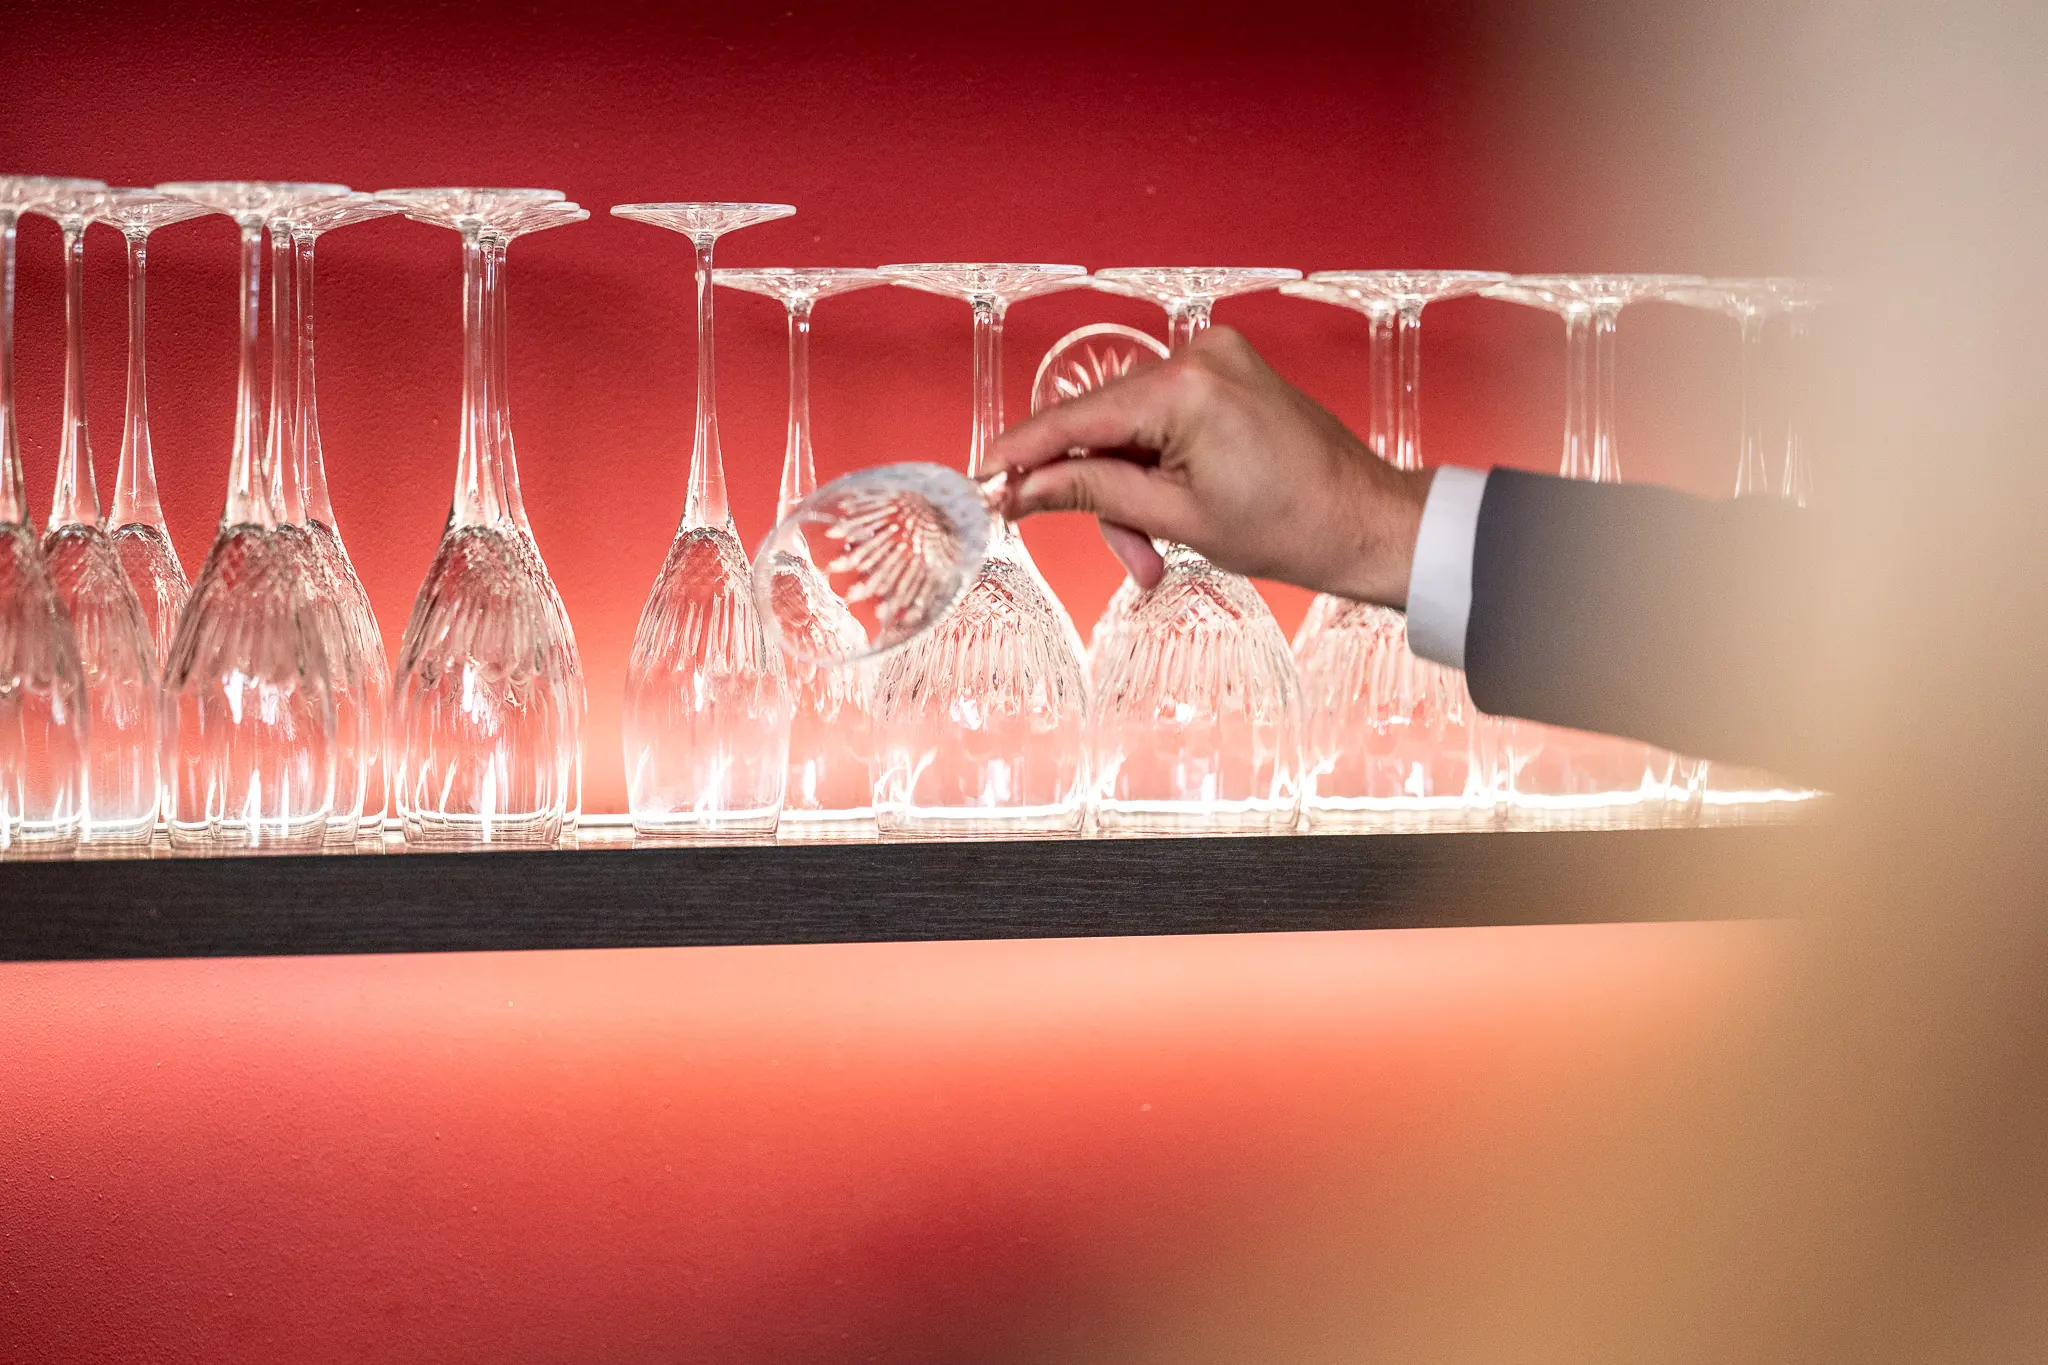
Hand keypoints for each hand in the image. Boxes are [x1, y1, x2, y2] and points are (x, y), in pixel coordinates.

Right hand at [991, 326, 1432, 606]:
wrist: (1366, 524)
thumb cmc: (1291, 526)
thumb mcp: (1176, 519)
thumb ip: (1092, 494)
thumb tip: (1024, 489)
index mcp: (1186, 386)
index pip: (1078, 417)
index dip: (1024, 451)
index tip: (984, 476)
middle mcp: (1200, 354)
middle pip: (1104, 425)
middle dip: (1101, 495)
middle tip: (1126, 557)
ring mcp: (1218, 359)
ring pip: (1131, 428)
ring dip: (1131, 492)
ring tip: (1156, 556)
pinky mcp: (1229, 374)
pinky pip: (1163, 419)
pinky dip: (1156, 468)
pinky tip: (1172, 513)